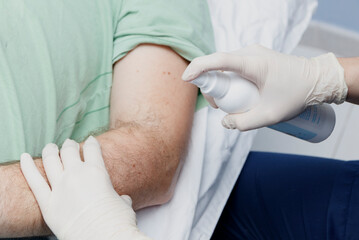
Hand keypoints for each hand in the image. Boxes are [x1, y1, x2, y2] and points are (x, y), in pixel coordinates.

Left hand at [20, 137, 150, 239]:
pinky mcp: (48, 204)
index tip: (91, 141)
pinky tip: (25, 157)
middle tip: (70, 144)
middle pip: (69, 151)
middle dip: (70, 145)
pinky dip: (28, 167)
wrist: (103, 238)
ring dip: (51, 150)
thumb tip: (123, 199)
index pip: (93, 149)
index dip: (92, 143)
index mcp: (97, 171)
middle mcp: (77, 175)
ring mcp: (60, 187)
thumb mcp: (125, 205)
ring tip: (51, 147)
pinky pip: (34, 181)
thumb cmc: (118, 222)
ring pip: (51, 160)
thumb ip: (120, 198)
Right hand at [182, 45, 347, 130]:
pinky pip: (233, 65)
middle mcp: (250, 53)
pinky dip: (229, 79)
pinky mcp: (255, 56)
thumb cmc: (297, 95)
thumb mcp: (270, 115)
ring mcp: (253, 52)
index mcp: (253, 63)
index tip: (186, 78)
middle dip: (211, 86)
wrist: (317, 80)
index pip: (218, 60)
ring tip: (230, 104)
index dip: (198, 68)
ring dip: (221, 83)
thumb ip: (244, 123)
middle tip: (218, 108)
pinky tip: (236, 93)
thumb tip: (225, 123)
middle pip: (218, 65)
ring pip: (225, 65)